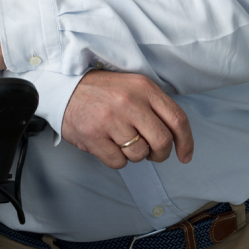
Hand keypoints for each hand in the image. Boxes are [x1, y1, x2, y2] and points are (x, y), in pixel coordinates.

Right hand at [62, 70, 193, 168]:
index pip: (177, 119)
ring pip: (140, 154)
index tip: (184, 155)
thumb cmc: (101, 91)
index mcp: (143, 88)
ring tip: (121, 141)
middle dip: (160, 154)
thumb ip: (154, 106)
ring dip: (134, 155)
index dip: (186, 142)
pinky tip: (107, 144)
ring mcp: (110, 119)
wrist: (62, 88)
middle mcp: (129, 102)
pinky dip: (116, 158)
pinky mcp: (93, 135)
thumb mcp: (132, 86)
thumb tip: (176, 137)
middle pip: (162, 141)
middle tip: (152, 153)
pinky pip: (118, 162)